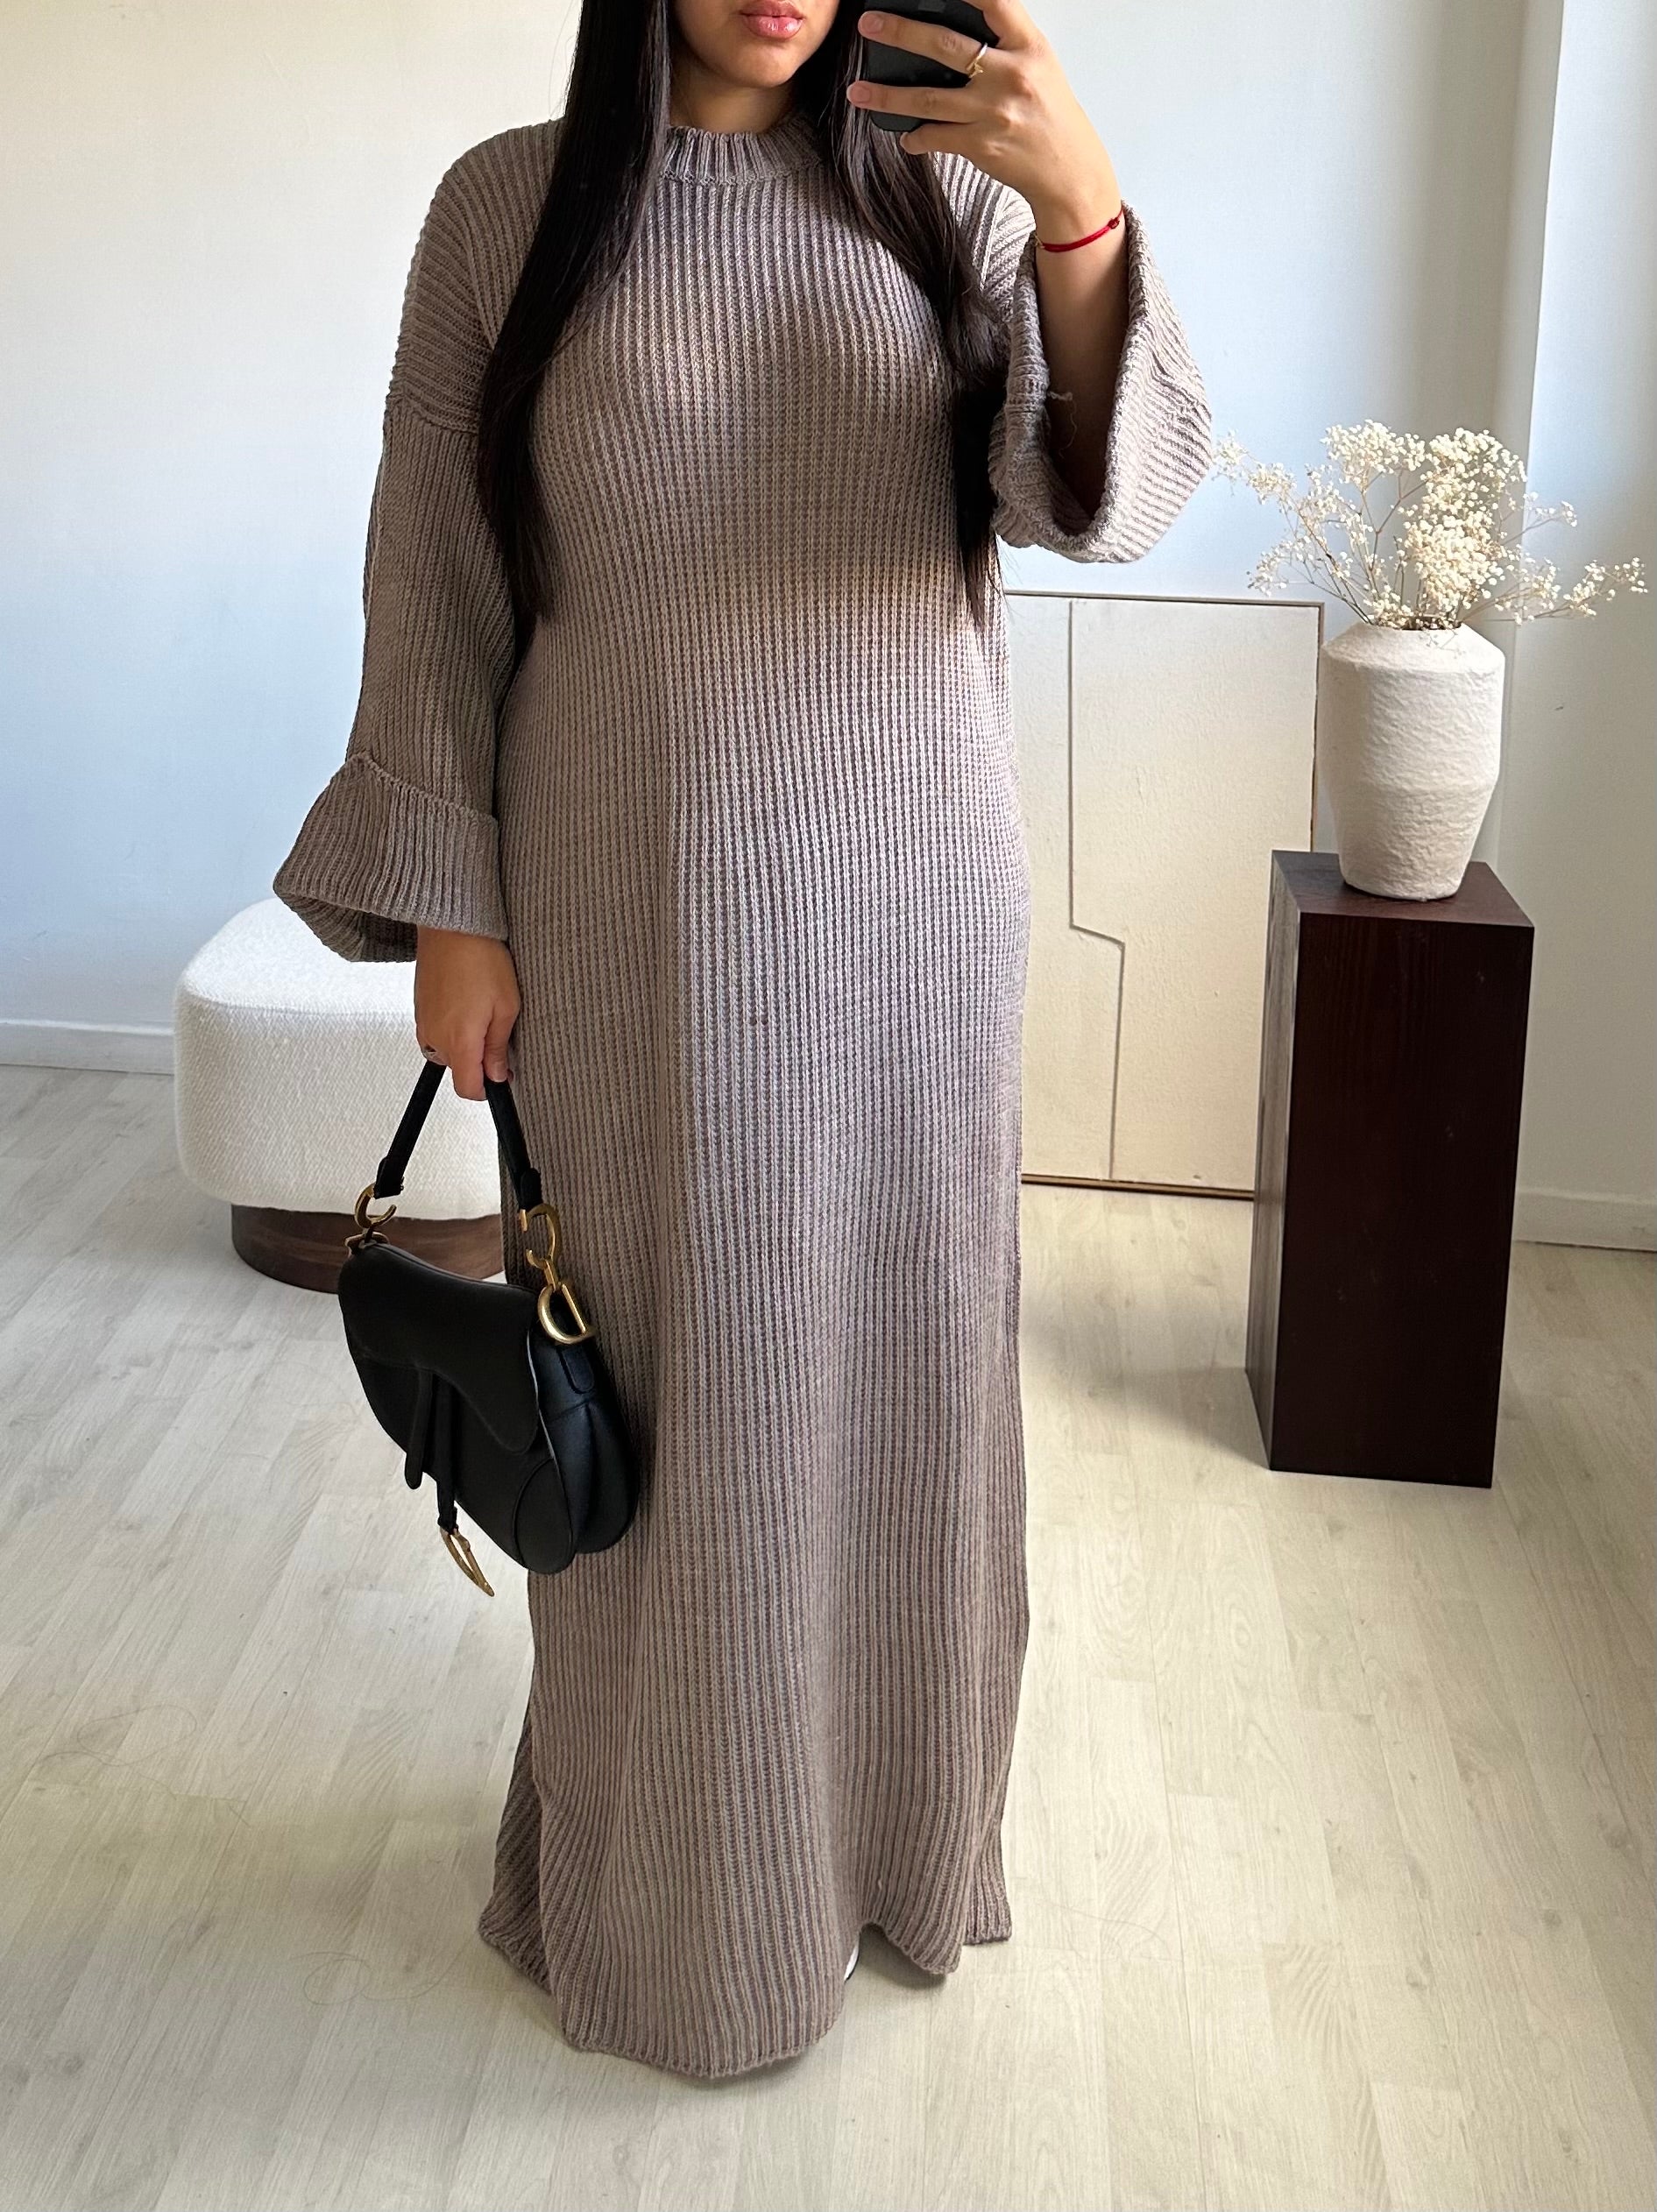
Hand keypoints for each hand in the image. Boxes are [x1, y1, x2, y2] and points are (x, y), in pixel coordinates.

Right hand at [413, 926, 520, 1102]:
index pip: (467, 1089)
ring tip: (481, 1012)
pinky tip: (466, 1003)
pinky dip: (452, 1027)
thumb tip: (497, 1075)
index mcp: (459, 1041)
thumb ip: (498, 1047)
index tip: (501, 1076)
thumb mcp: (506, 1006)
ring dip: (465, 1042)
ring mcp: (424, 1023)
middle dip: (479, 1060)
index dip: (487, 1089)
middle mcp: (435, 1037)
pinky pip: (437, 1032)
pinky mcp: (419, 1010)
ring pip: (447, 1051)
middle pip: (457, 1070)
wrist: (451, 926)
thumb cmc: (480, 958)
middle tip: (497, 1030)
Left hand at [848, 0, 1119, 243]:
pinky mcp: (981, 146)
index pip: (994, 3)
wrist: (1068, 171)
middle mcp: (1011, 76)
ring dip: (888, 95)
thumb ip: (1003, 43)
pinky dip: (915, 136)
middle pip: (946, 47)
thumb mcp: (1037, 65)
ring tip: (858, 90)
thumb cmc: (1049, 114)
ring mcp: (994, 113)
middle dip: (902, 33)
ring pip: (929, 99)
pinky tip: (905, 134)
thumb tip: (956, 22)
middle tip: (869, 26)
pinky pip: (935, 137)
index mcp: (1028, 47)